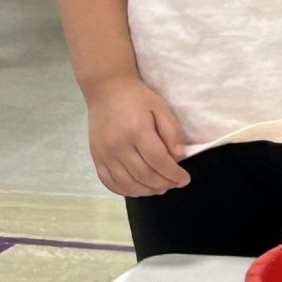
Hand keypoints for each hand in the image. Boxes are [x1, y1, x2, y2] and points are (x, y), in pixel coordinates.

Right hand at [85, 77, 189, 197]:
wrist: (106, 90)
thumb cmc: (137, 98)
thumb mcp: (161, 108)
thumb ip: (172, 132)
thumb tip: (179, 156)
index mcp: (137, 131)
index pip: (158, 161)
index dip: (174, 174)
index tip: (185, 179)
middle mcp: (118, 145)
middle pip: (143, 175)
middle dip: (163, 184)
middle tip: (175, 184)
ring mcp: (104, 154)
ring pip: (126, 183)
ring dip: (146, 191)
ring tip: (160, 188)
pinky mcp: (96, 157)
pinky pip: (108, 181)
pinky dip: (124, 190)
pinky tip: (138, 189)